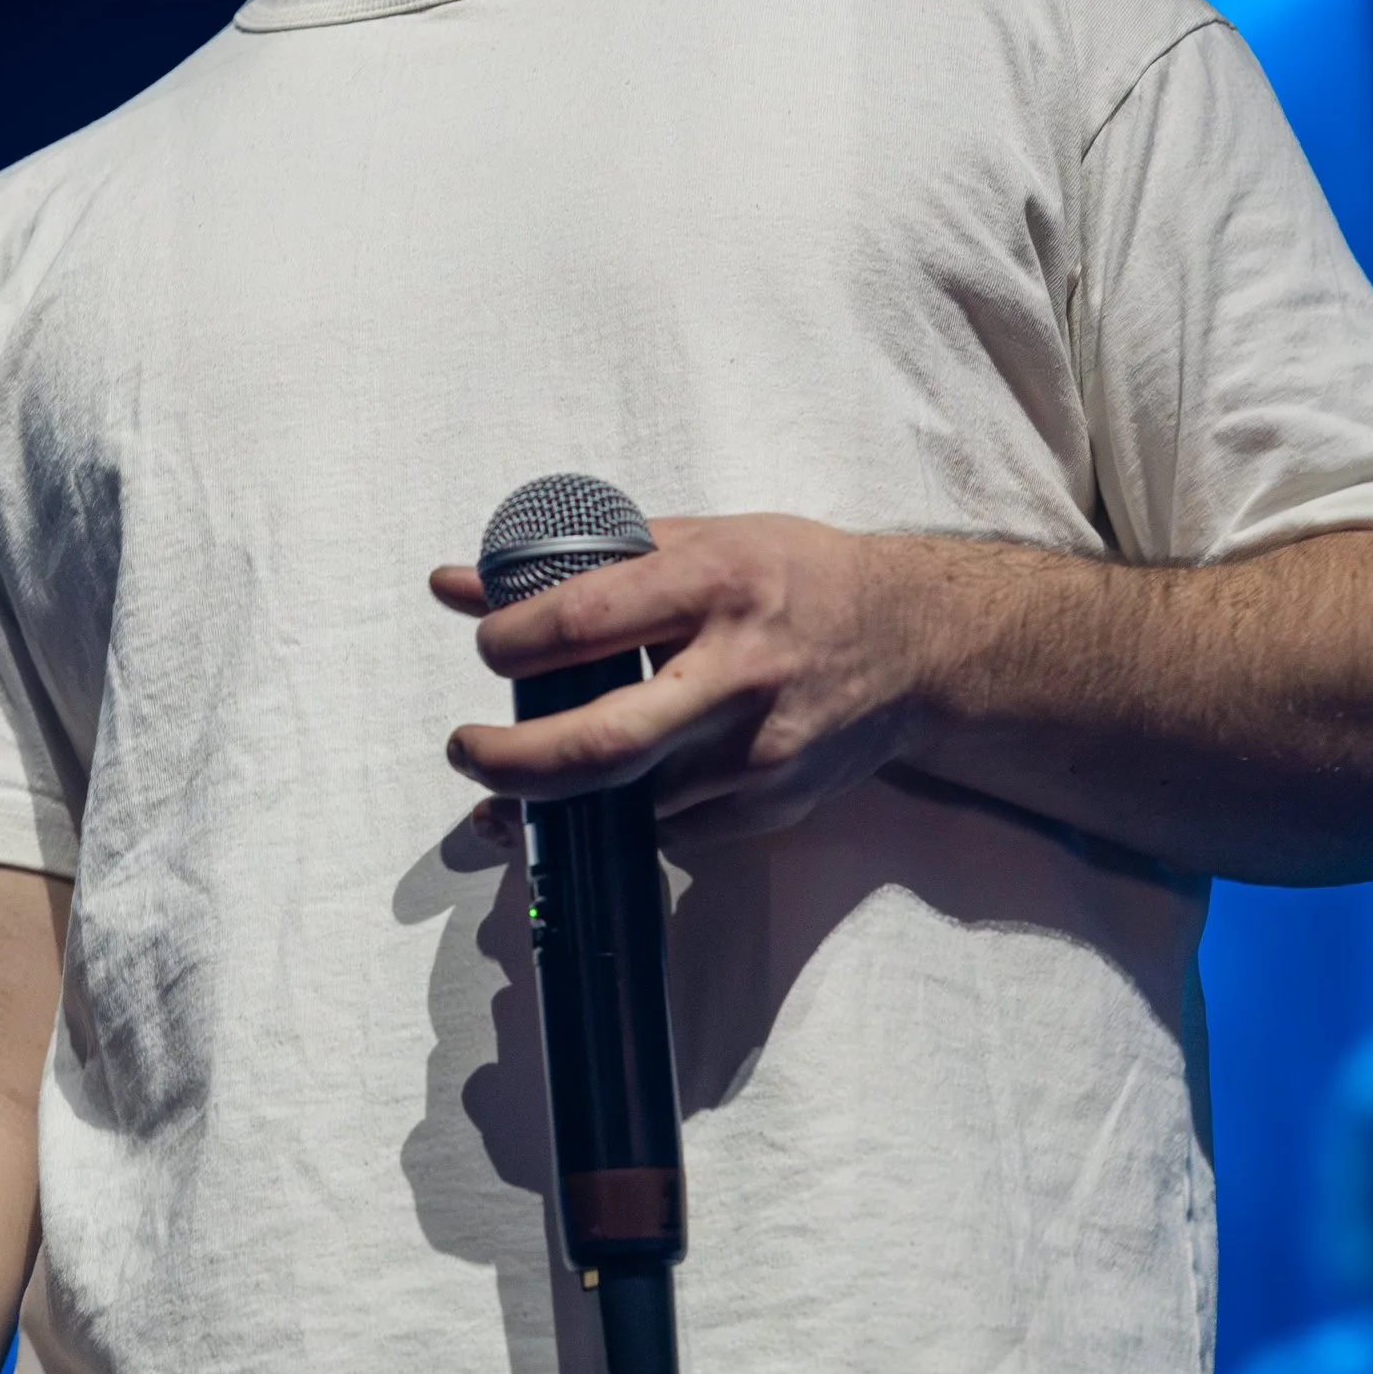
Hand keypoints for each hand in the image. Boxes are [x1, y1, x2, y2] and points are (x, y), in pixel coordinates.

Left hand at [433, 512, 933, 842]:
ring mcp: (758, 751)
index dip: (510, 644)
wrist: (914, 640)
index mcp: (714, 586)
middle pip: (602, 745)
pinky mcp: (772, 804)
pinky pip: (670, 832)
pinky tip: (580, 806)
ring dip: (547, 806)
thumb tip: (458, 583)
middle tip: (466, 751)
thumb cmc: (795, 577)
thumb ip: (577, 563)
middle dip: (510, 762)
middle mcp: (738, 674)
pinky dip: (615, 821)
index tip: (490, 649)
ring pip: (629, 805)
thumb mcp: (695, 541)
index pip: (582, 624)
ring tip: (500, 789)